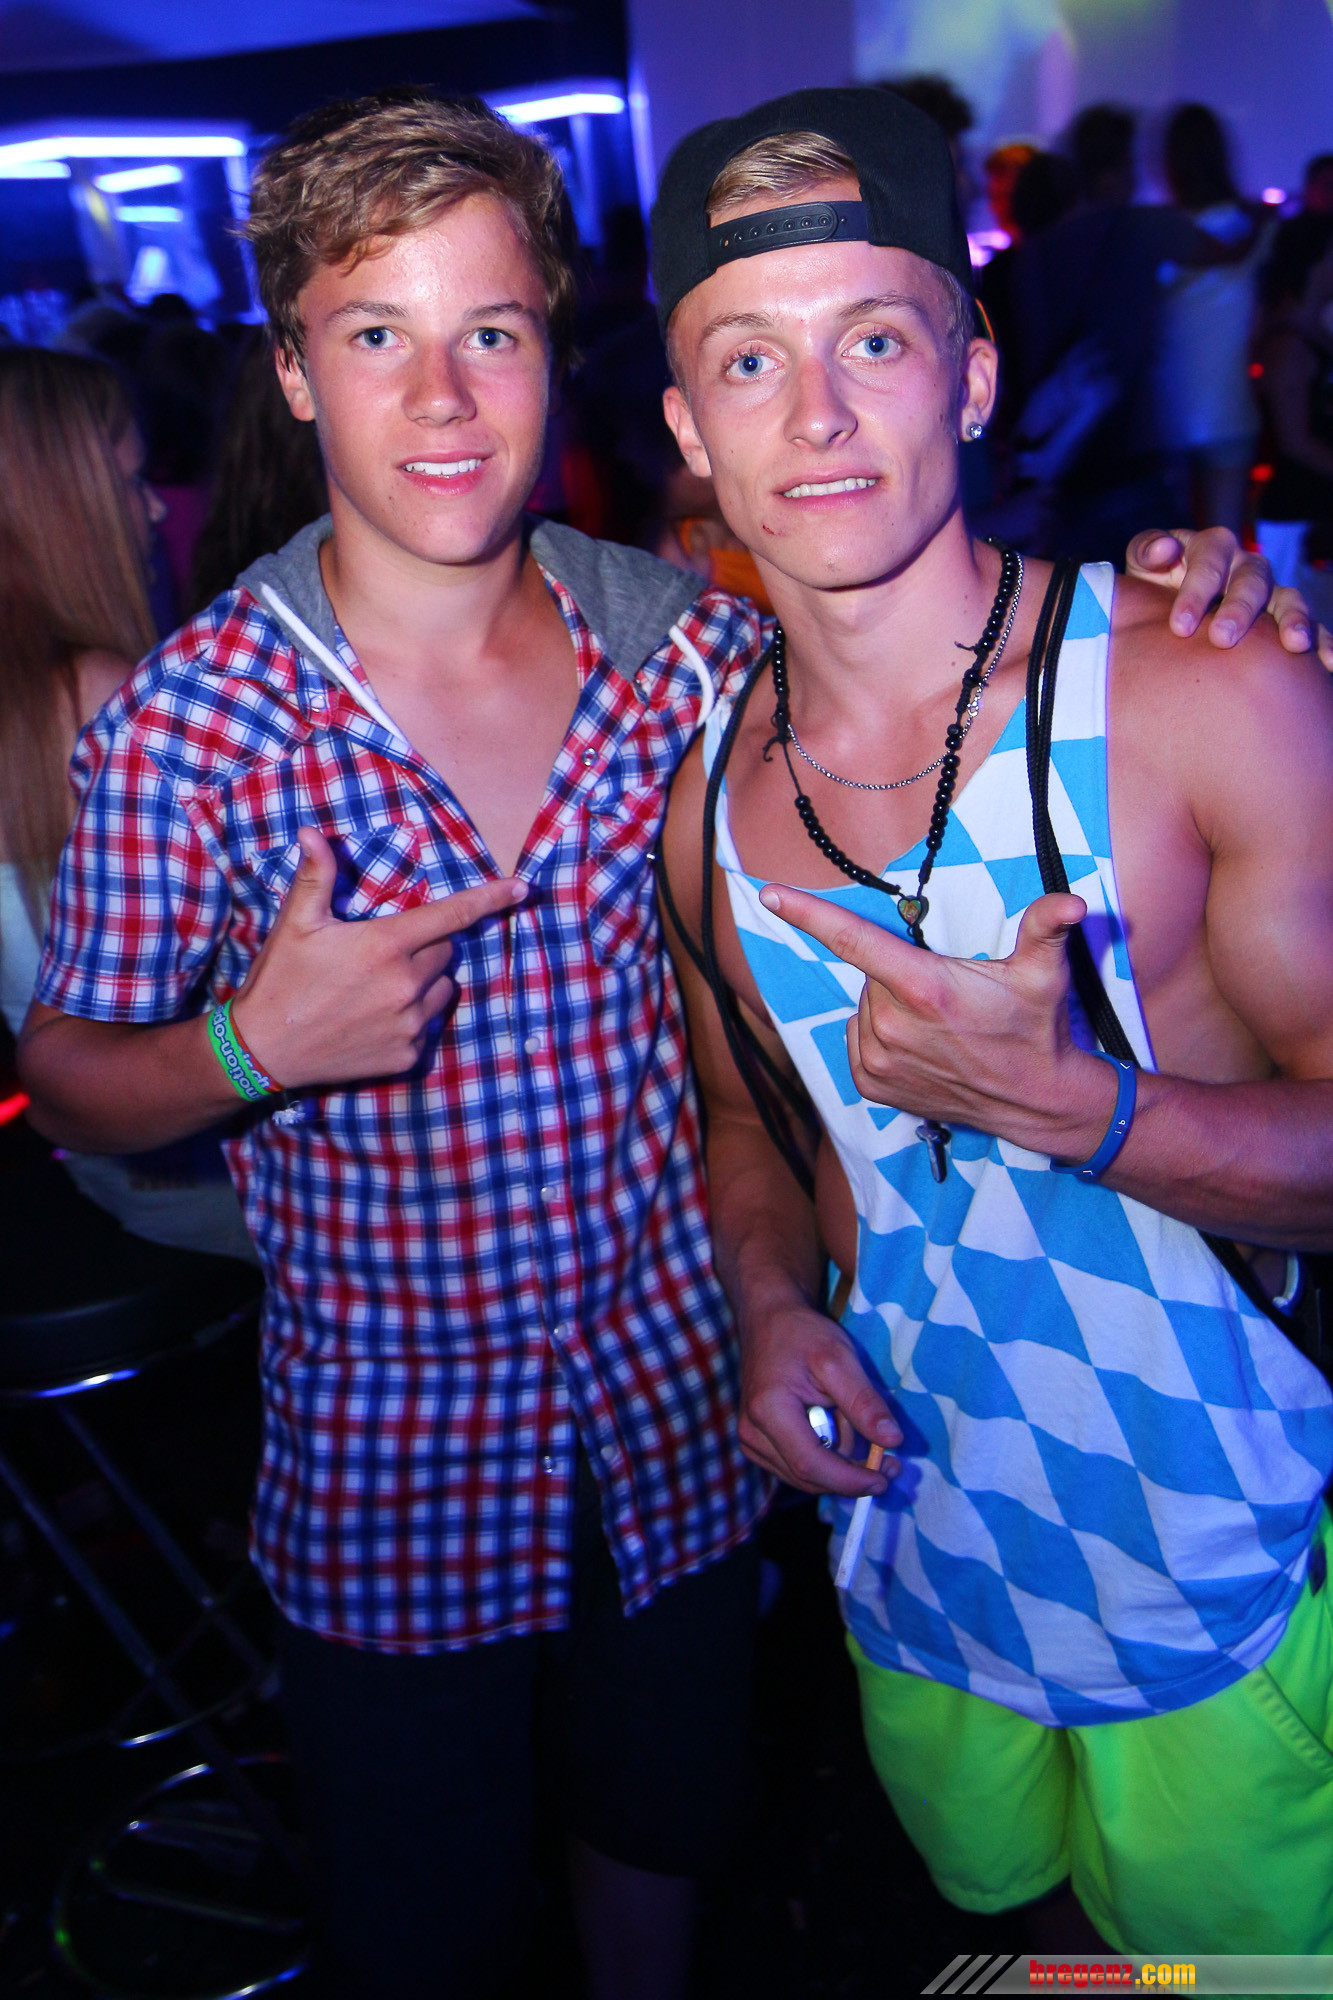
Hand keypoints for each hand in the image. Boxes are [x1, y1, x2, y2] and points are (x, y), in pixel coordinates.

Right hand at [231, 826, 525, 1089]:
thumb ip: (316, 875)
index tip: (522, 888)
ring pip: (442, 990)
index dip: (491, 898)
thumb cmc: (280, 980)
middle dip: (424, 947)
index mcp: (385, 946)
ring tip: (376, 989)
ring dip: (424, 984)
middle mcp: (406, 985)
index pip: (451, 915)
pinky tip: (373, 1020)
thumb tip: (312, 831)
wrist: (263, 1050)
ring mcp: (410, 1024)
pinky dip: (412, 1019)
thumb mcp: (296, 923)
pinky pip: (428, 1026)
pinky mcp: (407, 1056)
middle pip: (445, 952)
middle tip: (381, 955)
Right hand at [740, 1299, 901, 1495]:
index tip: (884, 1480)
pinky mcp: (757, 1442)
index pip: (811, 1464)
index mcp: (769, 1411)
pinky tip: (839, 1432)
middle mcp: (753, 1433)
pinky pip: (796, 1466)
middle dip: (851, 1476)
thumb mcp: (840, 1359)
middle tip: (891, 1465)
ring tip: (861, 1433)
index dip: (849, 1480)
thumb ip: (864, 1402)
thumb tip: (893, 1441)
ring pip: (804, 1476)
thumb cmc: (802, 1334)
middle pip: (808, 1476)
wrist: (769, 1319)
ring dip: (839, 1467)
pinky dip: (825, 1458)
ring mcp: (752, 1440)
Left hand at [758, 884, 1115, 1161]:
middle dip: (900, 975)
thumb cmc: (1036, 1030)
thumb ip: (1047, 927)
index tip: (769, 893)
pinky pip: (857, 1040)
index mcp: (923, 987)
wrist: (1037, 1102)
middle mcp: (891, 1025)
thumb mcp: (1044, 973)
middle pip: (871, 975)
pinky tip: (918, 1046)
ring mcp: (878, 1059)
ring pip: (864, 1007)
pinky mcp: (872, 1086)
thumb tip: (1071, 901)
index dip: (808, 913)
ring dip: (891, 1008)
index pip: (853, 940)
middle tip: (947, 996)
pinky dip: (878, 1036)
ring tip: (939, 1026)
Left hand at [1126, 526, 1332, 666]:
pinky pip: (1312, 627)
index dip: (1196, 590)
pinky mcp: (1285, 621)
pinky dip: (1323, 643)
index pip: (1209, 559)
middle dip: (1239, 609)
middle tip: (1222, 639)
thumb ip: (1147, 550)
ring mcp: (1270, 593)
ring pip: (1288, 600)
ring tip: (1295, 645)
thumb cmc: (1155, 586)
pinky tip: (1329, 665)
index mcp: (1212, 547)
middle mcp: (1246, 567)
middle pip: (1251, 580)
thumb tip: (1164, 551)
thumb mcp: (1142, 565)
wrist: (1170, 616)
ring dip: (1294, 620)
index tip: (1179, 627)